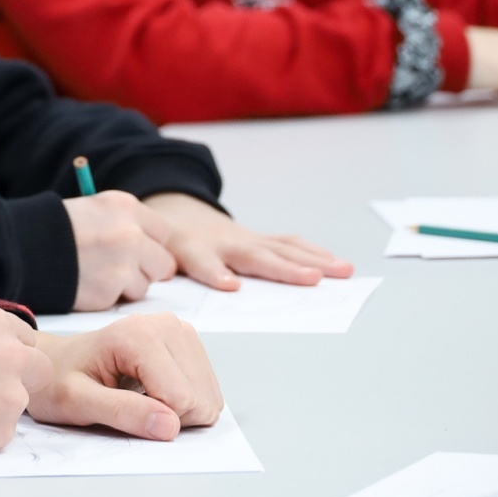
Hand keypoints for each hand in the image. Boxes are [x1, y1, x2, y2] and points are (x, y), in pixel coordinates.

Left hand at [28, 315, 221, 439]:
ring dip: (178, 411)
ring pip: (208, 397)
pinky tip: (153, 392)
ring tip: (139, 397)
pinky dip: (184, 402)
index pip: (181, 400)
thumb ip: (121, 412)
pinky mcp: (189, 343)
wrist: (55, 361)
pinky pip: (207, 392)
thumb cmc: (58, 379)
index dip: (155, 420)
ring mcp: (181, 331)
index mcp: (138, 334)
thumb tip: (169, 426)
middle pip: (200, 399)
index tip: (121, 408)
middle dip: (170, 416)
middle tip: (129, 404)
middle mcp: (167, 325)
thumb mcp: (76, 402)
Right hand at [64, 191, 177, 310]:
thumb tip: (152, 248)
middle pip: (163, 264)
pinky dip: (107, 297)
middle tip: (120, 269)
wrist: (21, 246)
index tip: (135, 250)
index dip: (149, 244)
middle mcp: (131, 234)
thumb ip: (127, 224)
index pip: (163, 233)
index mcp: (127, 208)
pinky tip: (87, 284)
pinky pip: (120, 300)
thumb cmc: (56, 228)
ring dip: (125, 286)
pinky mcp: (109, 291)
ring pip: (143, 286)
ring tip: (97, 274)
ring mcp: (122, 265)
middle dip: (145, 269)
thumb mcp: (95, 209)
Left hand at [142, 192, 352, 289]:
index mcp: (191, 248)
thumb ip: (160, 271)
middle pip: (255, 257)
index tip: (229, 285)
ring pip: (282, 248)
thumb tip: (163, 283)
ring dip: (313, 260)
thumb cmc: (167, 242)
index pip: (202, 262)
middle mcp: (224, 242)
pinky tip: (337, 264)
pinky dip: (314, 254)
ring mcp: (246, 238)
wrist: (175, 211)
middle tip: (311, 279)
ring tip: (341, 271)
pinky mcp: (260, 239)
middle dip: (284, 268)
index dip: (214, 272)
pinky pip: (290, 244)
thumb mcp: (156, 256)